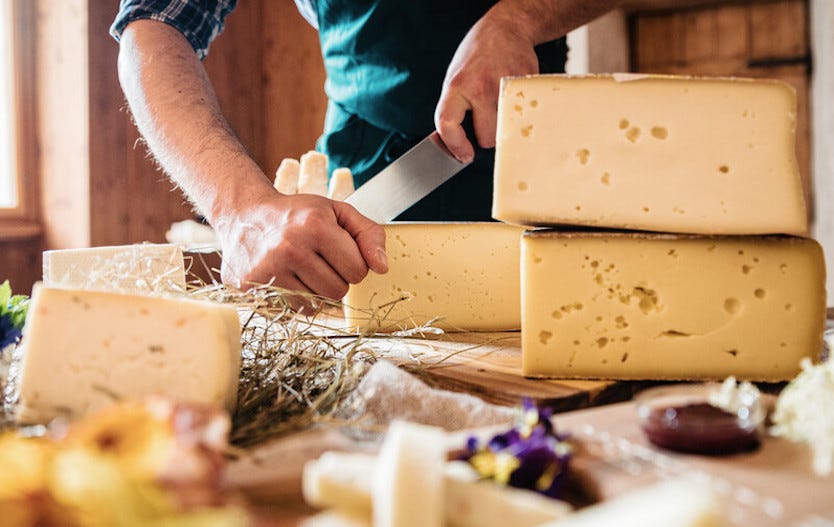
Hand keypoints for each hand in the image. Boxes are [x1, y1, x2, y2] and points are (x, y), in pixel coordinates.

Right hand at [215, 192, 387, 308]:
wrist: (243, 214)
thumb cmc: (297, 214)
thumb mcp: (337, 212)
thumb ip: (368, 234)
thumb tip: (383, 268)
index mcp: (315, 226)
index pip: (358, 271)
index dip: (353, 263)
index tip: (337, 251)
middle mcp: (290, 249)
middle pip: (339, 292)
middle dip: (335, 278)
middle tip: (318, 259)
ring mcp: (269, 270)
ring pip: (318, 304)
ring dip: (317, 289)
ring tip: (302, 267)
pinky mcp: (253, 287)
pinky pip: (295, 310)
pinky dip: (298, 298)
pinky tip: (288, 277)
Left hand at [434, 6, 539, 162]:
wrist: (505, 30)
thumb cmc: (476, 60)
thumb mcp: (455, 80)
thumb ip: (454, 111)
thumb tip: (453, 149)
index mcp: (457, 86)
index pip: (448, 124)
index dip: (454, 145)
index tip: (463, 156)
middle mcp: (481, 87)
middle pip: (487, 138)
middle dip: (486, 136)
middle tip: (486, 119)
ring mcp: (506, 87)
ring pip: (507, 132)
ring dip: (504, 128)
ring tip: (501, 109)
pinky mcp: (527, 86)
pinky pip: (525, 117)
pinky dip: (521, 115)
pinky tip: (516, 100)